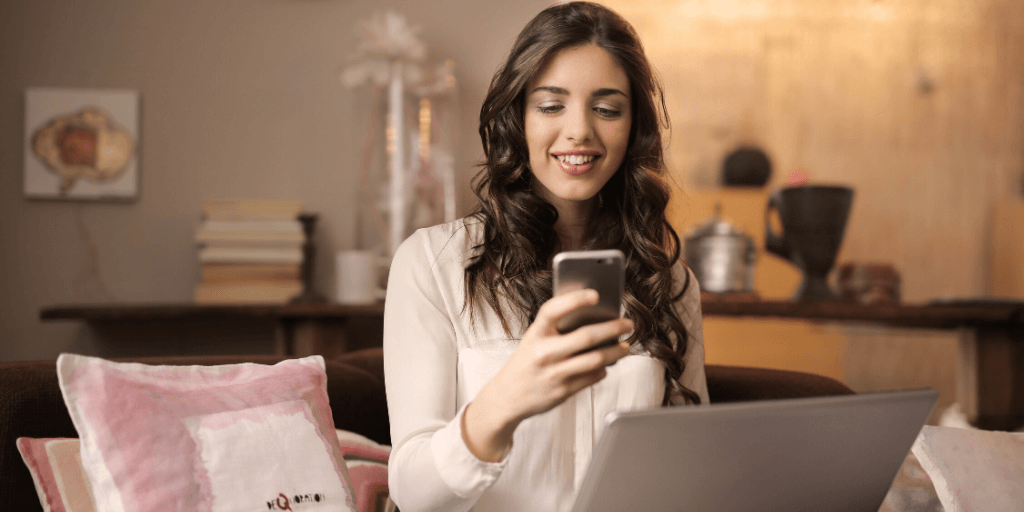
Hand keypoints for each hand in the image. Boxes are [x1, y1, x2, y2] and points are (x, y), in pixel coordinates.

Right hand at [462, 289, 632, 461]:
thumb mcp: (533, 340)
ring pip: (595, 359)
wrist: (507, 397)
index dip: (575, 300)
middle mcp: (543, 353)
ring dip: (616, 352)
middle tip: (627, 324)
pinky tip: (605, 364)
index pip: (553, 310)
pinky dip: (603, 369)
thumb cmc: (525, 363)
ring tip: (625, 347)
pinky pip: (592, 377)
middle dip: (613, 329)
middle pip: (585, 337)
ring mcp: (553, 374)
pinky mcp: (562, 391)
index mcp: (535, 334)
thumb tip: (592, 317)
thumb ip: (555, 329)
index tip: (595, 294)